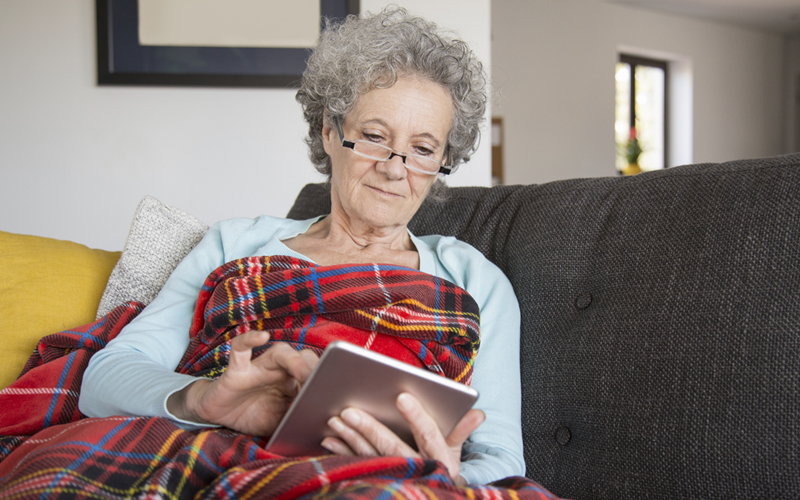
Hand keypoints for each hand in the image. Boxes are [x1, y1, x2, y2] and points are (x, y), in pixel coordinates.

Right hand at [167, 330, 318, 435]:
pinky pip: (241, 348)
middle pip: (303, 358)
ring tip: (302, 370)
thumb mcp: (278, 421)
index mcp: (292, 381)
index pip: (314, 373)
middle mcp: (279, 369)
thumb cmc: (251, 414)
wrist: (219, 415)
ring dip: (293, 360)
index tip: (334, 393)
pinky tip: (261, 336)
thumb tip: (319, 422)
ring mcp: (259, 366)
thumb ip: (296, 418)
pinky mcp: (237, 369)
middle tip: (322, 384)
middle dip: (314, 369)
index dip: (324, 380)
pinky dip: (249, 339)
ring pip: (280, 351)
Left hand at [321, 392, 484, 484]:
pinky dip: (342, 452)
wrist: (429, 496)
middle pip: (392, 448)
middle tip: (349, 411)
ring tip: (335, 420)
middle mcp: (416, 470)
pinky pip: (356, 465)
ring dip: (350, 438)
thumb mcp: (454, 450)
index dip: (416, 416)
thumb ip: (461, 430)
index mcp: (439, 458)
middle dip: (370, 428)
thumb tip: (478, 413)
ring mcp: (394, 477)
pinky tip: (329, 439)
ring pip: (370, 456)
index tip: (401, 396)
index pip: (428, 435)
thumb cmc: (439, 464)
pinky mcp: (376, 479)